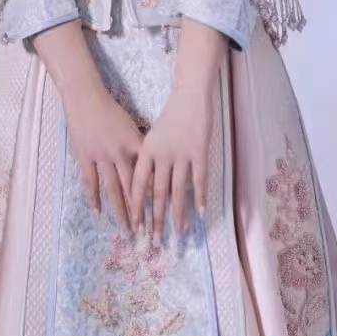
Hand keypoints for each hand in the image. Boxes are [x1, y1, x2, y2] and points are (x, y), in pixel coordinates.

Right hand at [63, 83, 143, 228]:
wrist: (85, 98)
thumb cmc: (111, 111)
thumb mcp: (131, 127)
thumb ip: (140, 147)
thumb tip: (152, 167)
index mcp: (135, 145)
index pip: (148, 174)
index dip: (154, 194)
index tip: (162, 212)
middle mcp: (120, 153)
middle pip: (132, 187)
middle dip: (139, 210)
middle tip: (146, 230)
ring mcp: (101, 157)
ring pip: (113, 189)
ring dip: (120, 211)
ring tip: (126, 228)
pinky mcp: (84, 157)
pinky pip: (90, 182)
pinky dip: (94, 198)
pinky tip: (99, 212)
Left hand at [130, 83, 213, 242]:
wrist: (190, 95)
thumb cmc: (172, 116)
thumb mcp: (154, 137)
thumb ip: (150, 161)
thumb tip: (147, 188)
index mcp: (146, 151)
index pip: (137, 185)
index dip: (136, 206)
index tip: (136, 225)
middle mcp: (162, 156)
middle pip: (157, 193)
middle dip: (156, 219)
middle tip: (154, 240)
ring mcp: (182, 155)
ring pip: (177, 191)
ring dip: (177, 215)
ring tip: (178, 234)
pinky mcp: (200, 152)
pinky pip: (199, 180)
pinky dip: (200, 197)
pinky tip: (201, 213)